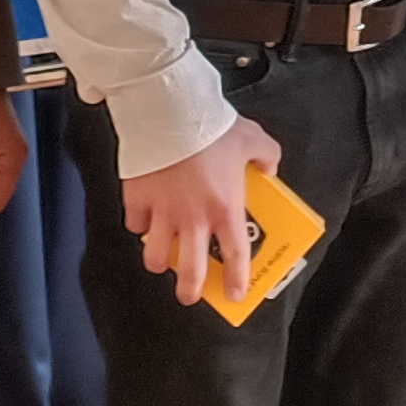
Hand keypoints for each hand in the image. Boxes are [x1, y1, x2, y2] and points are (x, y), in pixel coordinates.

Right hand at [125, 116, 284, 306]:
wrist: (169, 111)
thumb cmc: (211, 127)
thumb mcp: (252, 138)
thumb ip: (266, 154)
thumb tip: (270, 166)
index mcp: (225, 209)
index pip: (235, 257)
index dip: (235, 280)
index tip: (233, 294)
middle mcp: (194, 219)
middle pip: (190, 271)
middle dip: (190, 289)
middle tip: (190, 294)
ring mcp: (162, 213)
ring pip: (155, 256)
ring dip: (159, 261)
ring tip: (162, 260)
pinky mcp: (137, 200)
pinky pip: (135, 225)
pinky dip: (139, 226)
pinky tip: (143, 221)